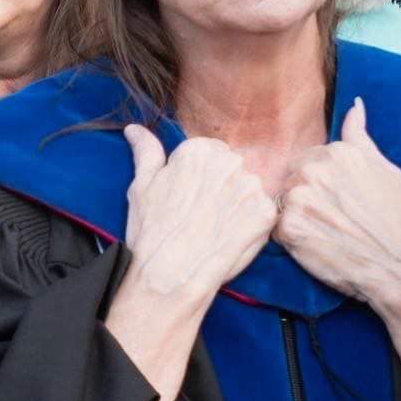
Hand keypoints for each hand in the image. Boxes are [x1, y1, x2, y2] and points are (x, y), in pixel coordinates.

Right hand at [121, 127, 278, 300]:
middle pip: (231, 169)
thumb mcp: (141, 186)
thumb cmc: (153, 230)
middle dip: (220, 187)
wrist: (172, 273)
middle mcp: (230, 162)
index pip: (210, 153)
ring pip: (248, 190)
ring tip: (214, 227)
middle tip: (200, 214)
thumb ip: (146, 151)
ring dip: (237, 204)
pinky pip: (262, 213)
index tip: (187, 197)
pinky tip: (229, 236)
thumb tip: (134, 128)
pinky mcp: (266, 214)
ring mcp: (251, 188)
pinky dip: (250, 224)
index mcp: (199, 149)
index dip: (198, 177)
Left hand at [277, 99, 400, 306]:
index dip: (324, 184)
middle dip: (308, 196)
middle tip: (335, 219)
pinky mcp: (287, 227)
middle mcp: (314, 170)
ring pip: (284, 201)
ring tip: (328, 231)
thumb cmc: (397, 222)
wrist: (400, 268)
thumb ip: (361, 137)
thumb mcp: (386, 172)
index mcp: (337, 152)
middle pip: (293, 178)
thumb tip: (355, 105)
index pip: (310, 159)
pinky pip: (278, 227)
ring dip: (299, 216)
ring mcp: (298, 198)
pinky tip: (318, 244)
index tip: (342, 201)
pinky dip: (293, 238)